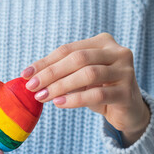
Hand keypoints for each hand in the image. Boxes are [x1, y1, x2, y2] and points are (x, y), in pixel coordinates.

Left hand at [20, 33, 149, 146]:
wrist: (127, 110)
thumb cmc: (99, 90)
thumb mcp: (79, 78)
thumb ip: (62, 73)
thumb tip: (31, 77)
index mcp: (102, 43)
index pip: (68, 49)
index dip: (45, 62)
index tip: (25, 74)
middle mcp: (117, 52)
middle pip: (78, 58)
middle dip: (51, 73)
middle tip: (32, 87)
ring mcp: (125, 71)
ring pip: (88, 74)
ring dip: (61, 86)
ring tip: (42, 97)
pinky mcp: (127, 92)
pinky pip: (97, 94)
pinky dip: (75, 99)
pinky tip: (59, 103)